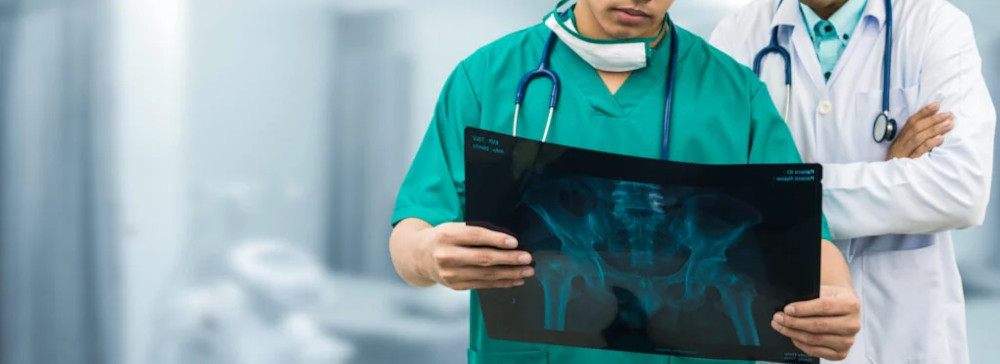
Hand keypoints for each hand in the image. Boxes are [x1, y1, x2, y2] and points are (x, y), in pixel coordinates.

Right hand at [417, 222, 533, 290]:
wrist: (418, 256)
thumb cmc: (442, 238)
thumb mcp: (452, 227)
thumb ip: (474, 231)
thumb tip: (507, 239)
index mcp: (446, 235)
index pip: (476, 236)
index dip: (497, 239)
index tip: (515, 242)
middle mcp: (446, 255)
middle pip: (483, 258)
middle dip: (509, 259)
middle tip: (527, 258)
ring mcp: (450, 273)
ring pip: (485, 274)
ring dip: (510, 274)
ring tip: (526, 271)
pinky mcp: (455, 285)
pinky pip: (482, 285)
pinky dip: (501, 283)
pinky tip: (514, 280)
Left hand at [772, 285, 861, 360]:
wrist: (845, 309)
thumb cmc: (832, 298)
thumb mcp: (826, 291)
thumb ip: (811, 297)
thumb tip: (788, 307)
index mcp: (851, 305)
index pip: (824, 307)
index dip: (803, 309)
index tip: (787, 309)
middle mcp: (853, 325)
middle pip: (818, 325)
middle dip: (793, 322)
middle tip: (777, 318)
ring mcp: (848, 341)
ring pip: (814, 339)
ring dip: (793, 333)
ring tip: (779, 326)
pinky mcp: (841, 353)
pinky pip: (815, 351)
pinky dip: (800, 343)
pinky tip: (791, 336)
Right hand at [887, 102, 953, 159]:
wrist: (888, 180)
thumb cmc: (899, 164)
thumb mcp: (903, 150)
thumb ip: (913, 139)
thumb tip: (932, 127)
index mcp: (900, 139)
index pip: (911, 122)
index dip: (923, 112)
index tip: (936, 104)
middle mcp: (901, 144)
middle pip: (916, 128)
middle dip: (933, 119)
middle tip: (949, 115)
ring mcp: (904, 153)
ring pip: (918, 137)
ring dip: (934, 129)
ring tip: (949, 124)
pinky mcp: (909, 163)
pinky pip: (919, 152)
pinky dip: (929, 144)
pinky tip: (940, 139)